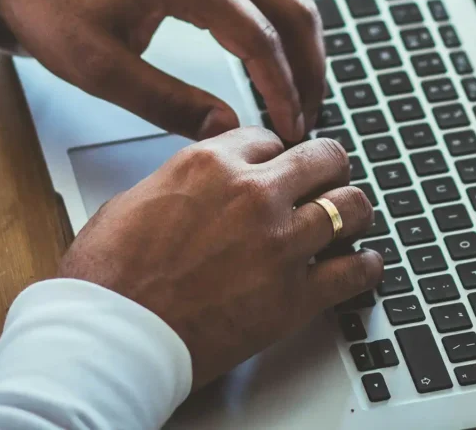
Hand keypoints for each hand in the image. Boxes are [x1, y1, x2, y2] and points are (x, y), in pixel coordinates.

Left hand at [0, 0, 324, 141]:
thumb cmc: (53, 7)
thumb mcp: (100, 69)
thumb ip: (168, 102)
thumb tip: (228, 129)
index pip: (260, 38)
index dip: (283, 89)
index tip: (291, 127)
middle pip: (292, 8)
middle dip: (310, 68)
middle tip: (307, 115)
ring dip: (307, 39)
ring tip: (304, 87)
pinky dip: (289, 13)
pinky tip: (286, 45)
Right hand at [57, 127, 381, 387]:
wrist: (110, 337)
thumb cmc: (109, 276)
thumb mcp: (138, 198)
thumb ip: (184, 182)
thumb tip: (202, 185)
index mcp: (210, 164)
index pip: (269, 140)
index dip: (277, 156)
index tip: (280, 169)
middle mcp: (253, 194)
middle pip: (324, 158)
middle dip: (328, 169)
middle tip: (328, 183)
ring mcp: (280, 242)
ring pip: (351, 206)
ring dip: (354, 212)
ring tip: (352, 221)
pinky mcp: (295, 295)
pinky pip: (356, 271)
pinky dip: (366, 267)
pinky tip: (363, 265)